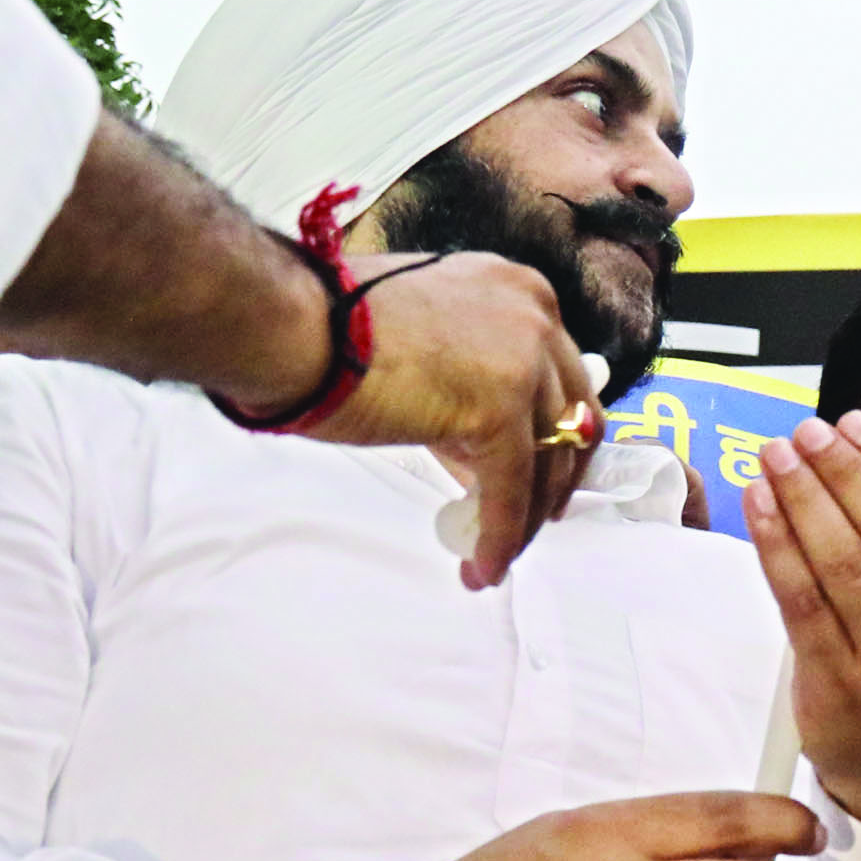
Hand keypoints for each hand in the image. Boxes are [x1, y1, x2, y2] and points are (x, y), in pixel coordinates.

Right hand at [303, 248, 594, 591]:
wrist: (291, 324)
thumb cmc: (332, 328)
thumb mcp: (430, 339)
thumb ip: (470, 378)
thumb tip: (482, 442)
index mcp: (519, 292)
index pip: (561, 378)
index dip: (555, 435)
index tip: (544, 473)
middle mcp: (534, 319)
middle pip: (569, 420)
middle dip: (554, 480)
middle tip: (535, 520)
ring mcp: (522, 361)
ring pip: (545, 463)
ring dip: (522, 520)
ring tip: (491, 557)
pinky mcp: (497, 409)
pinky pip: (510, 491)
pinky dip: (500, 536)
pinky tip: (481, 567)